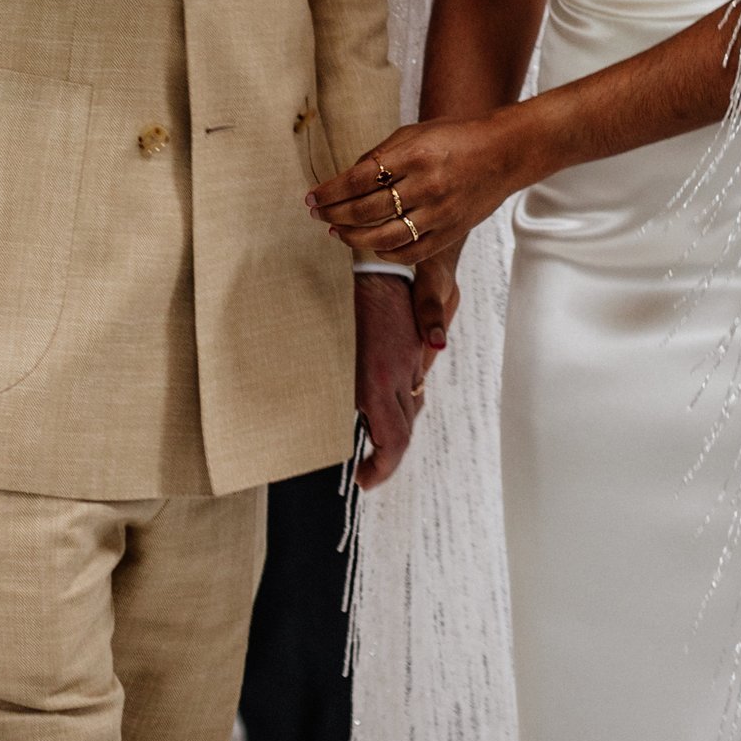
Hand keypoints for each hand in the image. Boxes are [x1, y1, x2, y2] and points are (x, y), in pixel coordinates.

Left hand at [310, 112, 526, 288]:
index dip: (329, 191)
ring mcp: (439, 212)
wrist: (505, 152)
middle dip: (334, 214)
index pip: (357, 179)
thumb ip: (380, 156)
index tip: (311, 198)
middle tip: (318, 215)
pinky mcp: (450, 231)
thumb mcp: (414, 133)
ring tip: (337, 232)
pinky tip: (372, 246)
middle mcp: (425, 184)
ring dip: (352, 237)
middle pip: (365, 210)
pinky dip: (385, 253)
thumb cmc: (456, 137)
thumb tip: (344, 181)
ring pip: (383, 237)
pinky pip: (410, 253)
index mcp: (413, 153)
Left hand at [354, 274, 428, 489]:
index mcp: (373, 383)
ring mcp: (410, 359)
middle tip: (368, 470)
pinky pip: (413, 382)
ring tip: (374, 441)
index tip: (364, 480)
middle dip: (388, 457)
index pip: (393, 444)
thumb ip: (338, 390)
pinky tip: (385, 398)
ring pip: (413, 406)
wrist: (369, 261)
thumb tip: (334, 418)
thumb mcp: (327, 354)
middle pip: (405, 431)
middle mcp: (398, 376)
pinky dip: (401, 400)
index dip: (382, 469)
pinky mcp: (413, 344)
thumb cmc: (338, 302)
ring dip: (396, 428)